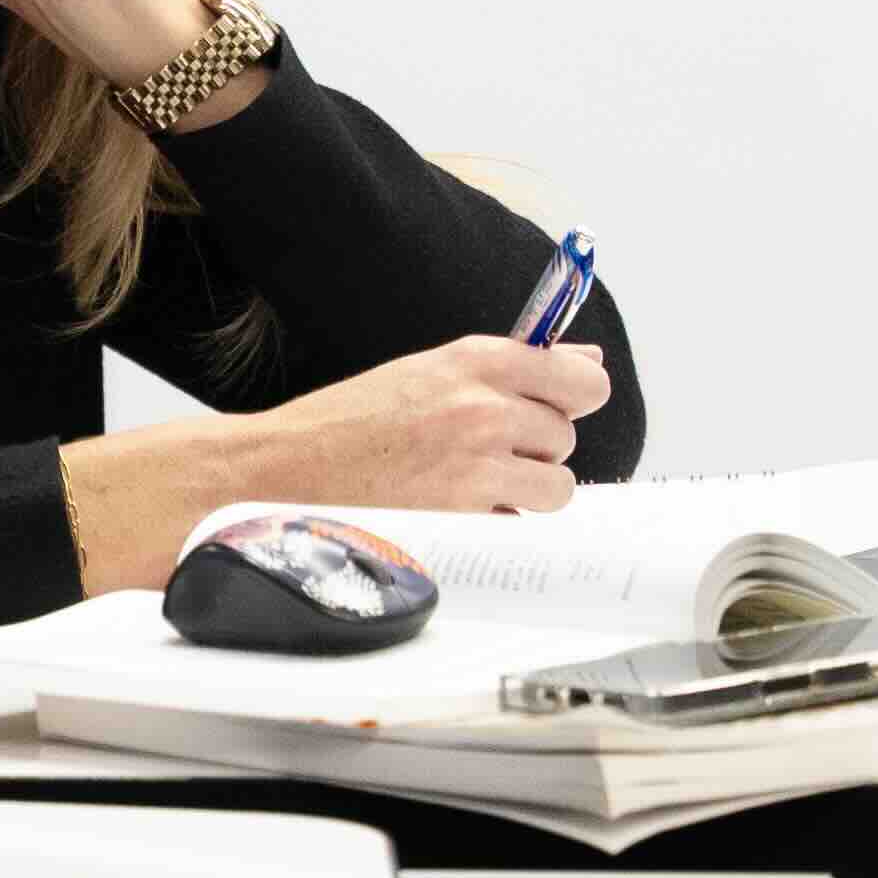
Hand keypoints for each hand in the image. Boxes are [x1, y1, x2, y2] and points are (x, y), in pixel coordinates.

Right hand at [219, 333, 624, 514]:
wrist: (292, 461)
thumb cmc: (355, 416)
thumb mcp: (434, 368)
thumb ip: (513, 365)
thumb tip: (585, 357)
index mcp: (477, 359)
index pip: (581, 377)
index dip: (578, 394)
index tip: (563, 402)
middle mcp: (484, 406)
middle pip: (568, 432)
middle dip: (538, 444)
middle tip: (492, 445)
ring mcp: (477, 462)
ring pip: (557, 484)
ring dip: (529, 486)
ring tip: (481, 477)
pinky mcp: (464, 512)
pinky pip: (519, 520)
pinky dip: (499, 518)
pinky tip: (457, 503)